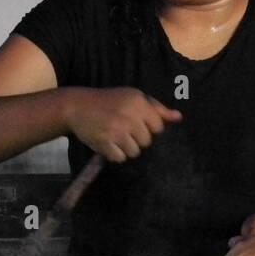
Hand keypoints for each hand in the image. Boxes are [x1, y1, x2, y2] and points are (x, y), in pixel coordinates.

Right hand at [65, 87, 180, 162]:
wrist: (76, 106)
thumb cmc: (108, 101)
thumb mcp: (133, 97)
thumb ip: (156, 108)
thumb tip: (178, 117)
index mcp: (138, 102)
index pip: (158, 127)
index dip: (149, 128)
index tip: (137, 124)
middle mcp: (129, 115)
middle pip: (147, 142)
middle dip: (137, 139)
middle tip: (122, 129)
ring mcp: (116, 130)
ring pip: (135, 152)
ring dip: (126, 148)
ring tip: (115, 136)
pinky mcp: (104, 142)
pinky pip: (120, 158)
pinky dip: (114, 154)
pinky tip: (108, 143)